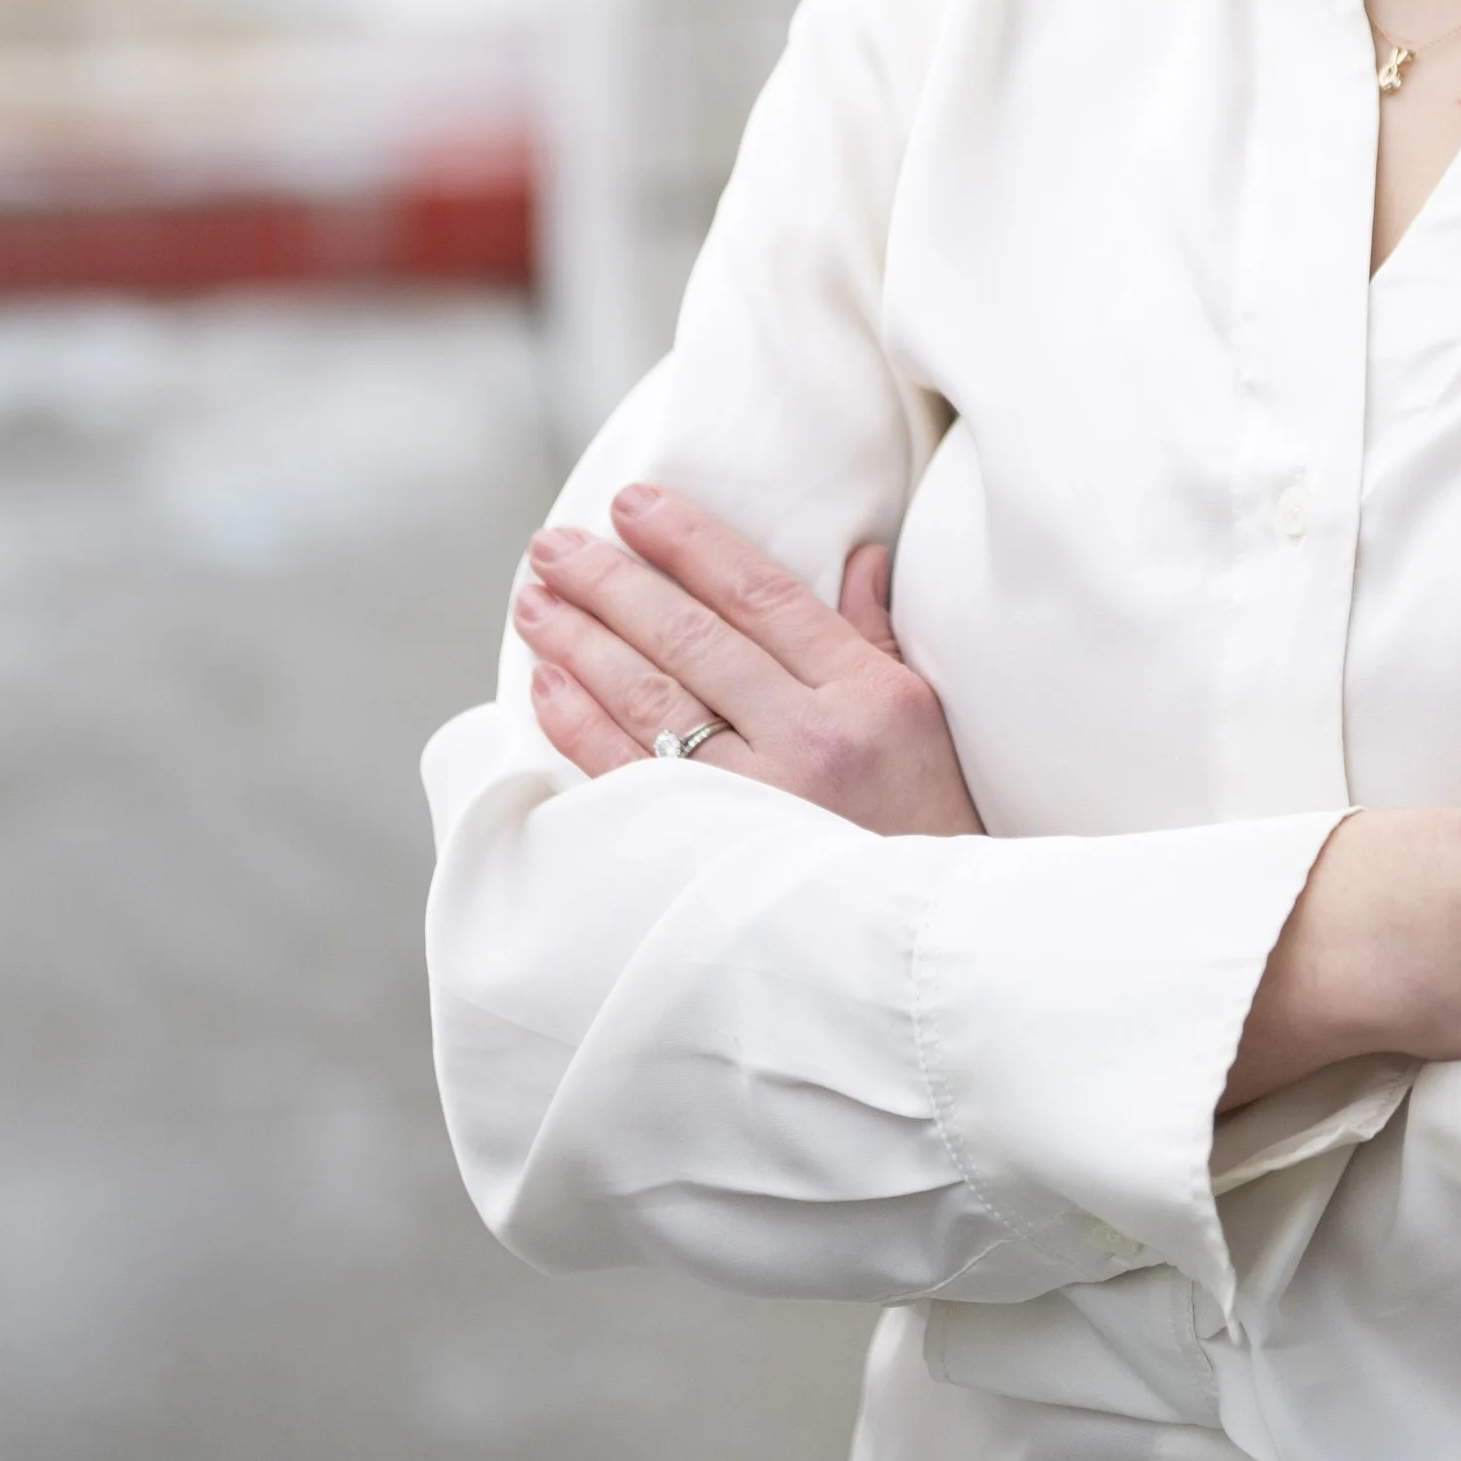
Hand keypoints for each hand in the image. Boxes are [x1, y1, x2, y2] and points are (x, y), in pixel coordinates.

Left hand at [514, 481, 983, 836]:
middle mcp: (812, 738)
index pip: (759, 592)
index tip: (632, 505)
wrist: (922, 955)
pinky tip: (548, 683)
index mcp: (867, 694)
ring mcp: (760, 801)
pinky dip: (581, 724)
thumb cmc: (924, 828)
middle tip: (553, 546)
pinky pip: (629, 775)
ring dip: (581, 641)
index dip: (688, 541)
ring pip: (650, 698)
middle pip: (691, 636)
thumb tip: (859, 555)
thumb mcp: (920, 721)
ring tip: (535, 601)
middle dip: (611, 581)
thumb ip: (875, 636)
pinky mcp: (714, 854)